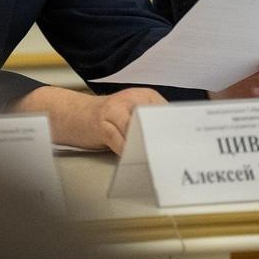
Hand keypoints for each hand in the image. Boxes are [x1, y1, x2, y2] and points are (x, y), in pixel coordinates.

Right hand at [13, 85, 165, 154]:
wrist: (72, 114)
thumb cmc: (108, 120)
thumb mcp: (134, 116)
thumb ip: (153, 125)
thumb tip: (179, 145)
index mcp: (145, 95)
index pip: (170, 115)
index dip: (178, 134)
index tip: (187, 150)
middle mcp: (132, 98)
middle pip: (156, 123)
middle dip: (163, 142)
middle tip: (173, 159)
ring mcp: (114, 109)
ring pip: (139, 133)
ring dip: (146, 150)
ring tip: (154, 163)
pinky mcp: (101, 123)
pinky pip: (121, 143)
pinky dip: (128, 154)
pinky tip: (133, 162)